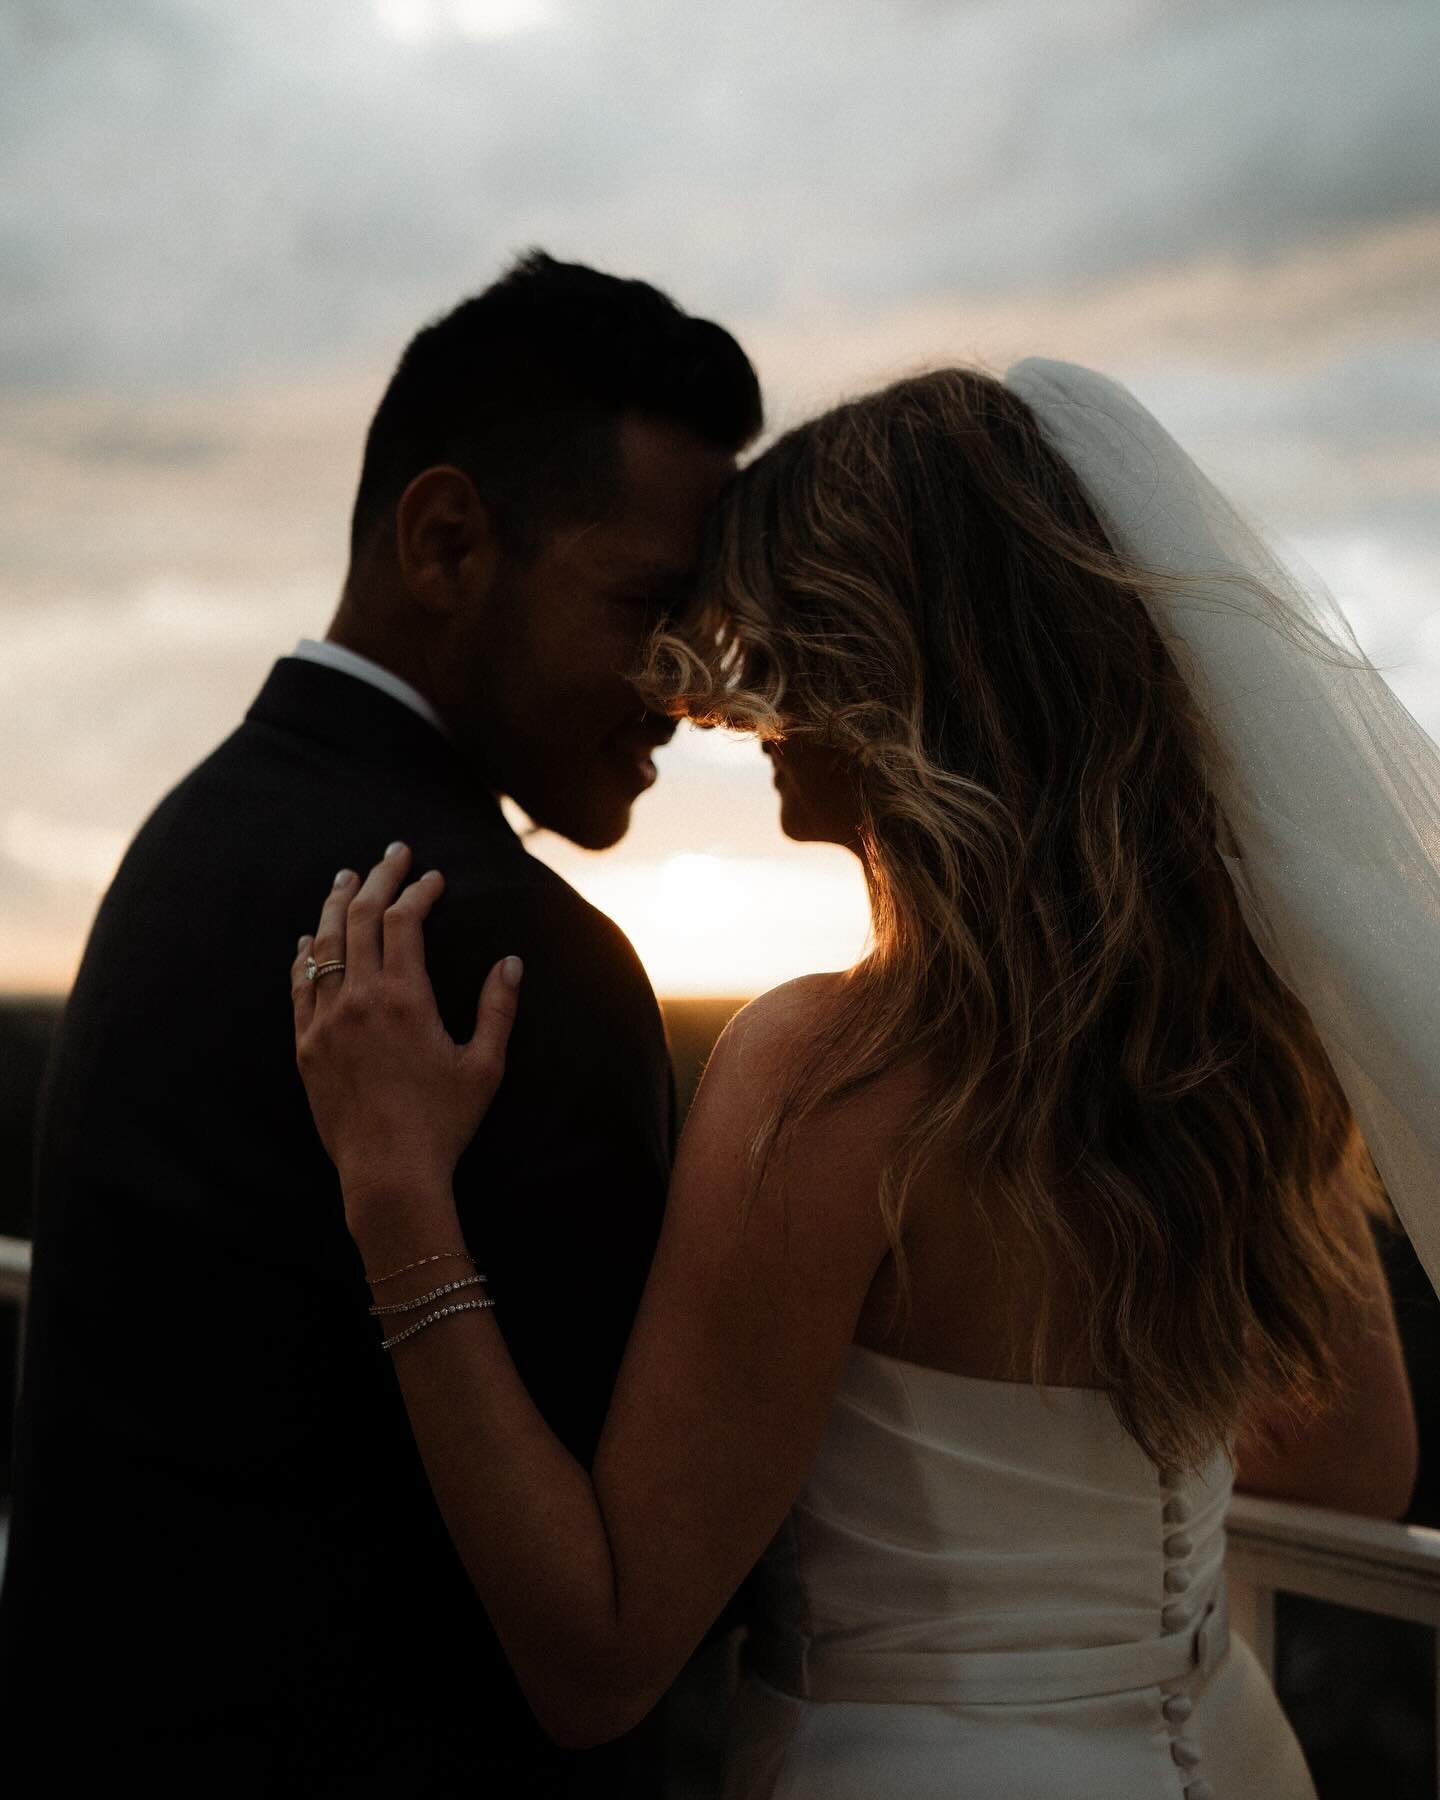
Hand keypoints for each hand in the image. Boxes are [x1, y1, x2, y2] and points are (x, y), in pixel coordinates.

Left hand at [290, 843, 522, 1213]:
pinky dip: (304, 954)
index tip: (434, 879)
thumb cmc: (443, 1123)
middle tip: (393, 853)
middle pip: (361, 917)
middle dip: (379, 877)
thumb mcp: (485, 1066)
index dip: (419, 892)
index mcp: (406, 999)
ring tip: (346, 877)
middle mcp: (360, 1000)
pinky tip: (309, 937)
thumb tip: (512, 962)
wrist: (387, 1174)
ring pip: (324, 944)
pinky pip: (299, 985)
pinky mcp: (306, 1046)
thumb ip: (498, 1009)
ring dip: (336, 903)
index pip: (405, 922)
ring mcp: (327, 1021)